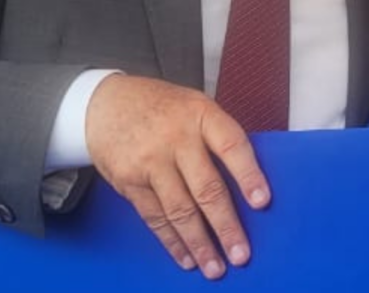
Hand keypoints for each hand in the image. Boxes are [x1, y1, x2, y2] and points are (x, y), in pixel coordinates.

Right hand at [85, 75, 269, 278]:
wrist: (105, 103)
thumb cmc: (162, 107)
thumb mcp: (195, 106)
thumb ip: (217, 137)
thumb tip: (248, 181)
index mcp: (200, 114)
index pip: (231, 145)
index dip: (248, 175)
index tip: (262, 202)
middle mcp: (176, 137)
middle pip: (206, 187)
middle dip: (225, 225)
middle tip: (240, 253)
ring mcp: (150, 161)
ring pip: (180, 210)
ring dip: (199, 243)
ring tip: (215, 266)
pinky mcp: (129, 181)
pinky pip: (154, 217)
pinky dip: (172, 241)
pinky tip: (186, 258)